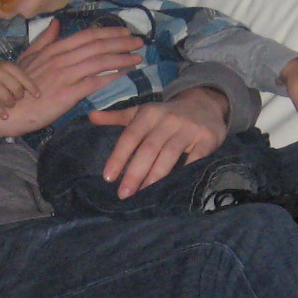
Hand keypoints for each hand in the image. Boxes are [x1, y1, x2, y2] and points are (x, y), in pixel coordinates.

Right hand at [0, 23, 143, 144]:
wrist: (5, 109)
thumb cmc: (16, 87)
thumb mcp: (27, 57)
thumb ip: (44, 40)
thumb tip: (56, 23)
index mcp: (53, 49)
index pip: (86, 36)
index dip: (108, 32)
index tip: (124, 32)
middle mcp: (61, 58)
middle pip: (97, 46)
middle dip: (121, 43)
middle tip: (139, 42)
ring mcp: (64, 76)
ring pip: (99, 62)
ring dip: (121, 58)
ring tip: (138, 57)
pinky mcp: (67, 94)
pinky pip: (94, 83)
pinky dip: (112, 78)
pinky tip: (125, 75)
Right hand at [0, 59, 39, 118]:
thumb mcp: (6, 69)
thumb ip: (17, 77)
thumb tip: (35, 91)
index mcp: (8, 66)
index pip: (23, 77)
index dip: (32, 88)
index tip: (38, 96)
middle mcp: (0, 72)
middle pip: (16, 89)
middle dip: (19, 97)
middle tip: (16, 99)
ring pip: (6, 98)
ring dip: (10, 104)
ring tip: (10, 104)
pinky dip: (0, 112)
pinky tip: (5, 117)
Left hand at [88, 87, 228, 198]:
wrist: (205, 102)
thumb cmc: (166, 114)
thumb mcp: (141, 112)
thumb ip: (116, 116)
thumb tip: (90, 116)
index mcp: (149, 113)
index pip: (130, 136)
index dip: (118, 157)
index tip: (108, 177)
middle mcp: (168, 119)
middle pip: (148, 149)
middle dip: (134, 173)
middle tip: (123, 194)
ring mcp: (188, 129)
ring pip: (169, 156)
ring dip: (154, 177)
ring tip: (143, 195)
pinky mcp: (206, 139)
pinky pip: (194, 159)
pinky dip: (183, 173)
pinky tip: (172, 188)